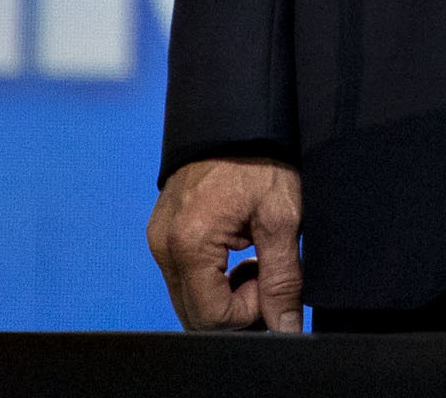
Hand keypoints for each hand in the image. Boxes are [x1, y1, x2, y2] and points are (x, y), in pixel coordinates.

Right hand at [147, 158, 304, 331]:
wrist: (237, 117)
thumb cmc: (260, 159)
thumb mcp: (282, 217)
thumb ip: (283, 278)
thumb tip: (286, 328)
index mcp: (189, 244)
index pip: (212, 318)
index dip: (249, 311)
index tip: (271, 280)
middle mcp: (164, 247)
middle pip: (195, 314)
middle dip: (235, 306)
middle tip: (265, 271)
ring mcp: (159, 240)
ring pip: (189, 298)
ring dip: (224, 293)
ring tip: (254, 257)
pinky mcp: (163, 234)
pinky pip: (184, 275)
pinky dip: (212, 276)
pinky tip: (237, 250)